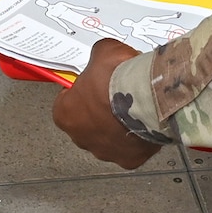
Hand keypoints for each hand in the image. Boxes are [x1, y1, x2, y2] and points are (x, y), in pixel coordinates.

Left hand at [50, 37, 160, 168]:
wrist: (146, 97)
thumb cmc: (118, 79)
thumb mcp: (103, 52)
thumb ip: (98, 57)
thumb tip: (103, 55)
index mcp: (65, 113)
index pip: (66, 101)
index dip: (82, 90)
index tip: (93, 83)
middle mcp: (80, 137)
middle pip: (86, 123)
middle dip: (99, 110)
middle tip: (114, 94)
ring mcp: (104, 151)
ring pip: (108, 139)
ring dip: (117, 126)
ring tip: (132, 107)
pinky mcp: (128, 160)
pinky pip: (130, 149)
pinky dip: (136, 138)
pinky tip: (143, 122)